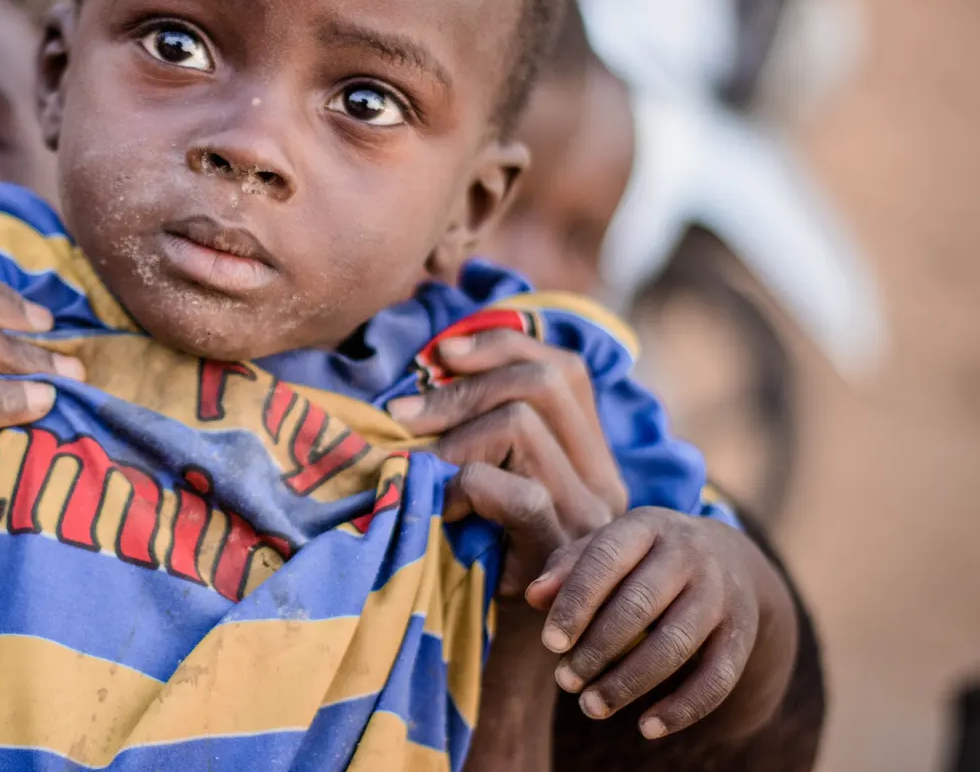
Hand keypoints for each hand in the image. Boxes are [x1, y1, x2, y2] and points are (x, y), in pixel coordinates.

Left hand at [394, 329, 627, 589]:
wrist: (503, 659)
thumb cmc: (478, 564)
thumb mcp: (480, 487)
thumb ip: (478, 433)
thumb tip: (427, 365)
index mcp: (588, 455)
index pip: (563, 366)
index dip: (500, 343)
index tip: (440, 351)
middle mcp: (603, 479)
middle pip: (544, 381)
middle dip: (462, 386)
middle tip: (401, 414)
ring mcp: (589, 518)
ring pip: (523, 424)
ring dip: (454, 441)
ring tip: (422, 473)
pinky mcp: (565, 554)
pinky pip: (519, 494)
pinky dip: (466, 487)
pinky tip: (442, 511)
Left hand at [525, 507, 785, 739]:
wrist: (731, 560)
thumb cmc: (643, 559)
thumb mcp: (608, 548)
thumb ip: (567, 567)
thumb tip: (533, 597)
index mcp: (646, 526)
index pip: (605, 560)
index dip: (576, 602)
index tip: (550, 643)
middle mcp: (689, 554)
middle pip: (639, 606)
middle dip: (597, 649)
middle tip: (565, 682)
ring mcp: (721, 594)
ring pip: (674, 645)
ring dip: (629, 683)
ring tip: (592, 707)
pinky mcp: (742, 635)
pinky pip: (716, 679)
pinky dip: (681, 709)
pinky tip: (646, 728)